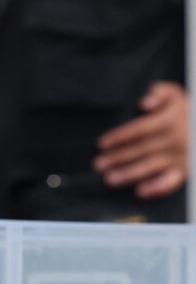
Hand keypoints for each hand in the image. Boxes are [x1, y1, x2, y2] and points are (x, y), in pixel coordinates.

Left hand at [94, 82, 187, 199]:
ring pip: (152, 166)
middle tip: (99, 164)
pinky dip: (157, 188)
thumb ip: (158, 92)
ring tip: (110, 178)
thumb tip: (144, 103)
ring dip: (130, 173)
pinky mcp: (184, 170)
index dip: (119, 136)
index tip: (101, 143)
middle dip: (118, 157)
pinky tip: (140, 191)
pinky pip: (171, 182)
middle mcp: (175, 140)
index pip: (139, 129)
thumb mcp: (173, 94)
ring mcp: (180, 156)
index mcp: (169, 120)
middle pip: (141, 149)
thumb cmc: (181, 109)